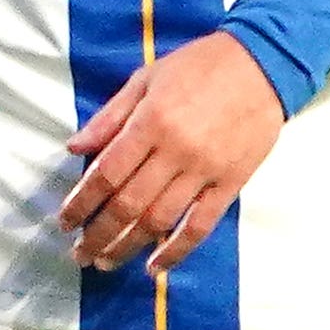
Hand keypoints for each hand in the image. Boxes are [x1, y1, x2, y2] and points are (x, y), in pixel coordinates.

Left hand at [60, 34, 291, 273]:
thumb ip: (110, 116)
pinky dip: (176, 250)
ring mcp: (205, 170)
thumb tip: (74, 148)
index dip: (80, 203)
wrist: (265, 63)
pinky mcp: (231, 182)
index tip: (64, 222)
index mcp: (150, 122)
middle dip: (98, 235)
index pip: (106, 174)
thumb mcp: (146, 78)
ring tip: (106, 263)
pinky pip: (201, 224)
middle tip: (80, 254)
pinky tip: (155, 266)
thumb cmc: (201, 66)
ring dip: (127, 247)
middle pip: (128, 205)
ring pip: (159, 220)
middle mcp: (175, 151)